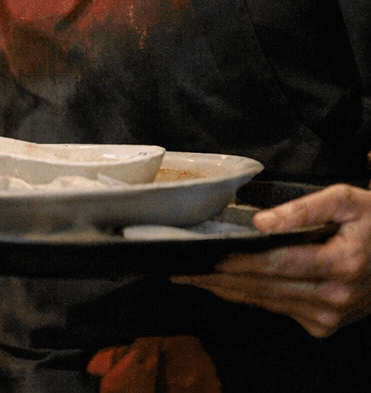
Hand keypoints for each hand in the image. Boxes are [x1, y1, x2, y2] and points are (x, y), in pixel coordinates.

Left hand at [173, 183, 370, 336]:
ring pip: (266, 303)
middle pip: (264, 288)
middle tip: (181, 269)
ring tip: (192, 277)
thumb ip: (305, 208)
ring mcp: (330, 316)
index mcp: (342, 263)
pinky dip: (250, 297)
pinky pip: (277, 310)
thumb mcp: (347, 201)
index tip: (206, 256)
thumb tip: (261, 223)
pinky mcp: (324, 325)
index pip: (277, 264)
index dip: (239, 262)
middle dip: (218, 279)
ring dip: (227, 290)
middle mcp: (335, 296)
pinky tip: (223, 285)